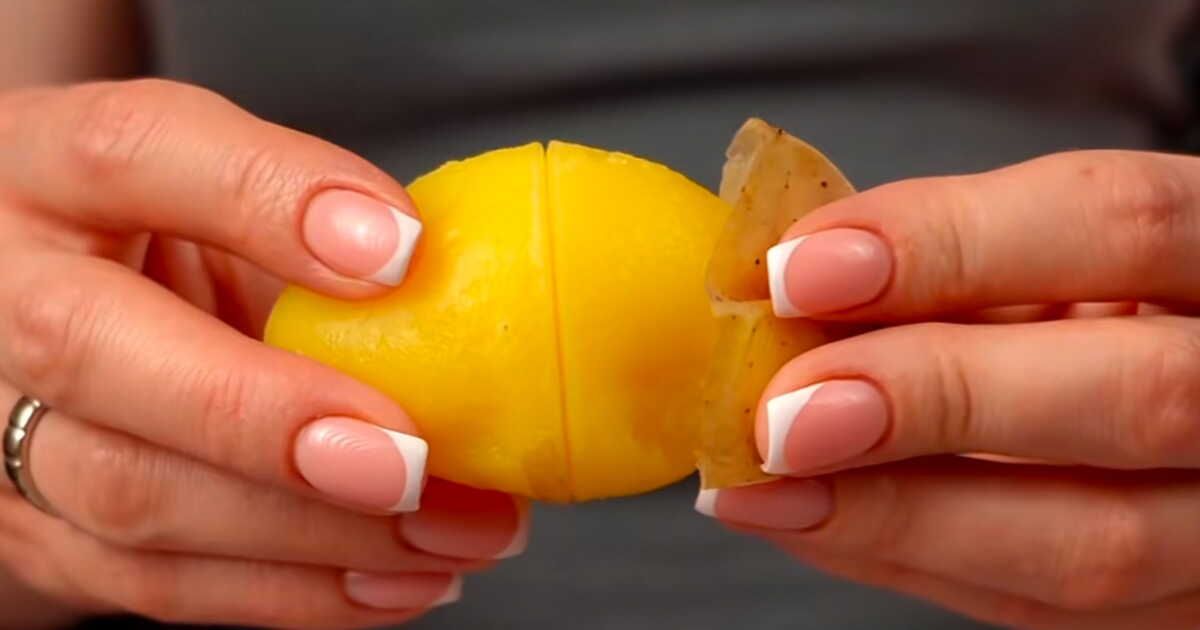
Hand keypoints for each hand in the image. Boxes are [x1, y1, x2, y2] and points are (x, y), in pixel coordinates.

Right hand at [0, 79, 526, 628]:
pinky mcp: (33, 532)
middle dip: (272, 419)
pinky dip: (297, 593)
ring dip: (319, 534)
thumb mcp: (210, 193)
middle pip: (92, 350)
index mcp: (47, 165)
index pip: (133, 151)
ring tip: (455, 534)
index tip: (405, 251)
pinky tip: (401, 581)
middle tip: (418, 462)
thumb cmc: (154, 239)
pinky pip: (156, 585)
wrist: (47, 313)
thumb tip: (454, 284)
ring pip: (131, 495)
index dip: (270, 195)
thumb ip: (296, 224)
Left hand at [695, 150, 1199, 628]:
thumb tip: (788, 287)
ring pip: (1095, 542)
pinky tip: (809, 520)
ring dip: (895, 515)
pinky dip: (907, 560)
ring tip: (760, 486)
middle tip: (781, 411)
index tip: (798, 271)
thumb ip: (960, 264)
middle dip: (930, 398)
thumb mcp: (1063, 256)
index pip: (1121, 224)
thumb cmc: (1106, 306)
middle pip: (1134, 394)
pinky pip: (1046, 610)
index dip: (950, 242)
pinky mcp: (1185, 608)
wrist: (1193, 392)